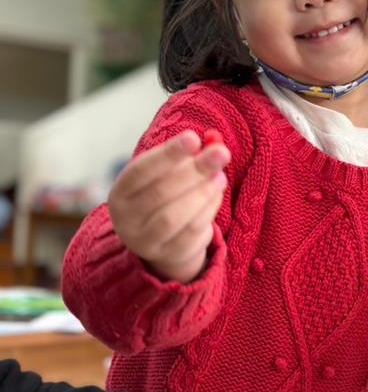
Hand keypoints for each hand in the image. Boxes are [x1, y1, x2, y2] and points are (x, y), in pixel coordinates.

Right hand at [108, 130, 229, 282]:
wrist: (164, 239)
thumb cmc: (166, 195)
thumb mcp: (171, 173)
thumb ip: (189, 156)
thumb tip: (215, 141)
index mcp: (121, 192)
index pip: (141, 170)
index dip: (168, 153)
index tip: (194, 137)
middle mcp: (126, 219)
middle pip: (160, 192)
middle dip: (195, 171)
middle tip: (222, 153)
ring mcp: (144, 241)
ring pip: (174, 216)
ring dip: (202, 193)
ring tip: (220, 176)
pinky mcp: (168, 254)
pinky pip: (191, 232)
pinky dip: (208, 211)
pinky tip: (217, 195)